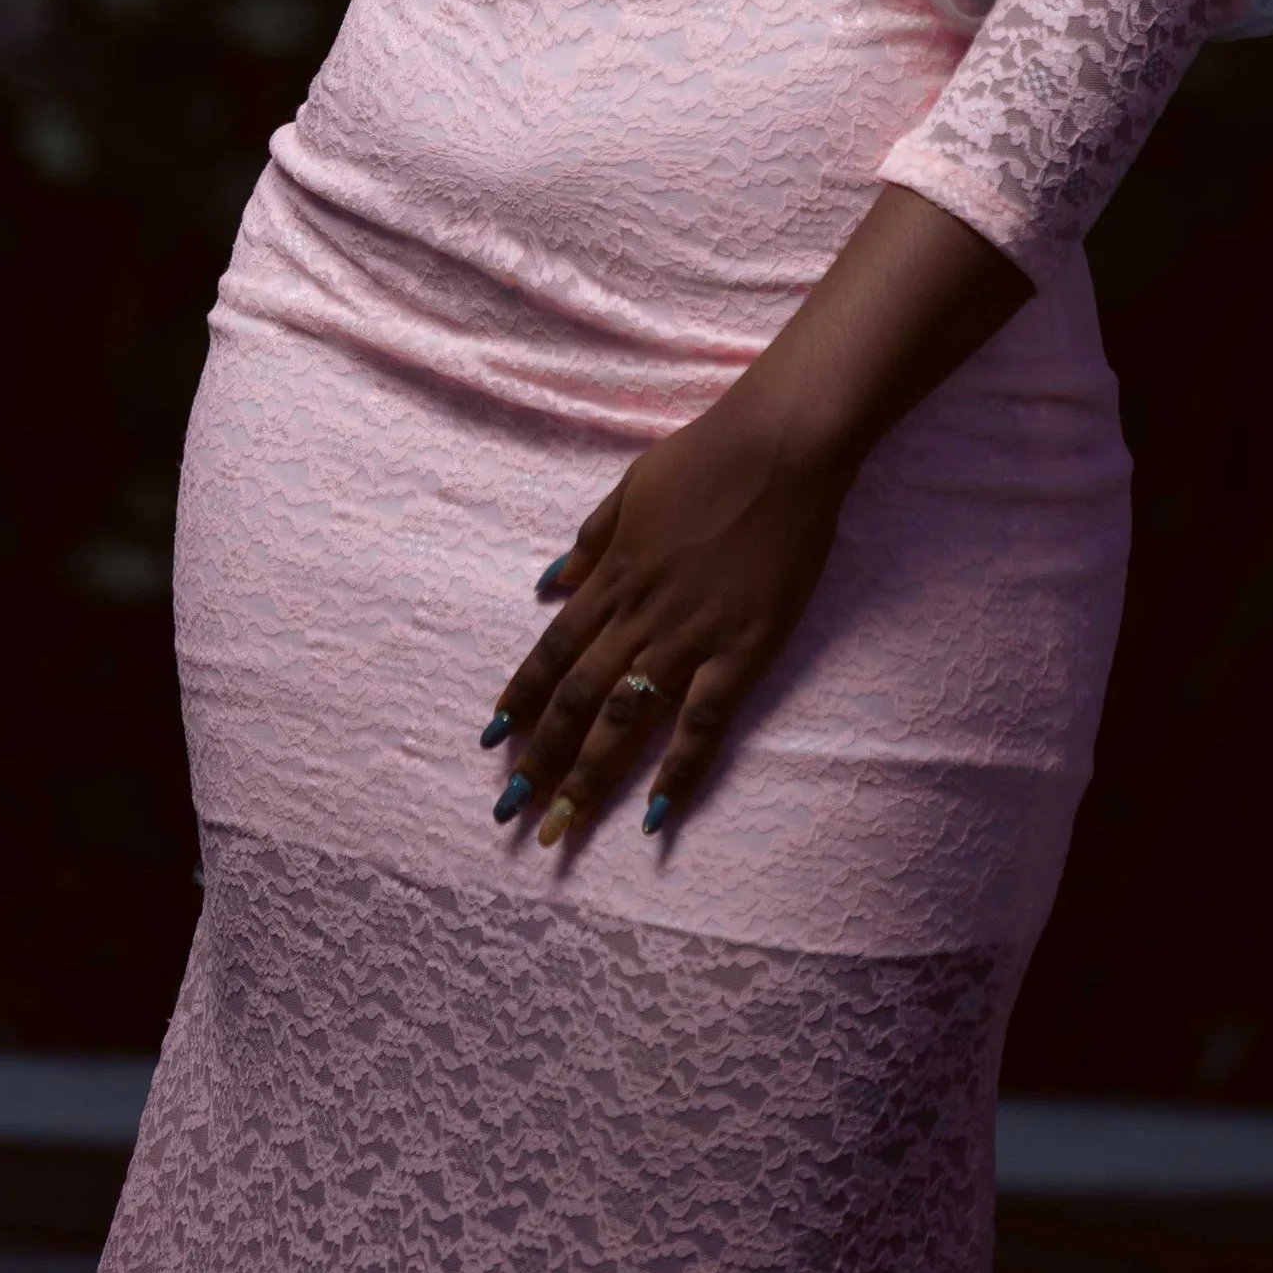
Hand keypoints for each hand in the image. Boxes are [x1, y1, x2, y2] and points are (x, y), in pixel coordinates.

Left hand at [479, 383, 853, 848]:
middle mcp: (640, 615)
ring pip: (626, 718)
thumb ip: (592, 539)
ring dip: (589, 775)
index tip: (494, 741)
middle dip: (542, 757)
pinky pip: (702, 721)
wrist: (778, 447)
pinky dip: (678, 770)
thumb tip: (552, 582)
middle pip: (579, 698)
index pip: (554, 651)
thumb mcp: (632, 487)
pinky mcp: (741, 650)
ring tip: (561, 825)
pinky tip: (656, 813)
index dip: (522, 699)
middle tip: (511, 811)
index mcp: (614, 576)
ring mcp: (690, 636)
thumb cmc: (707, 457)